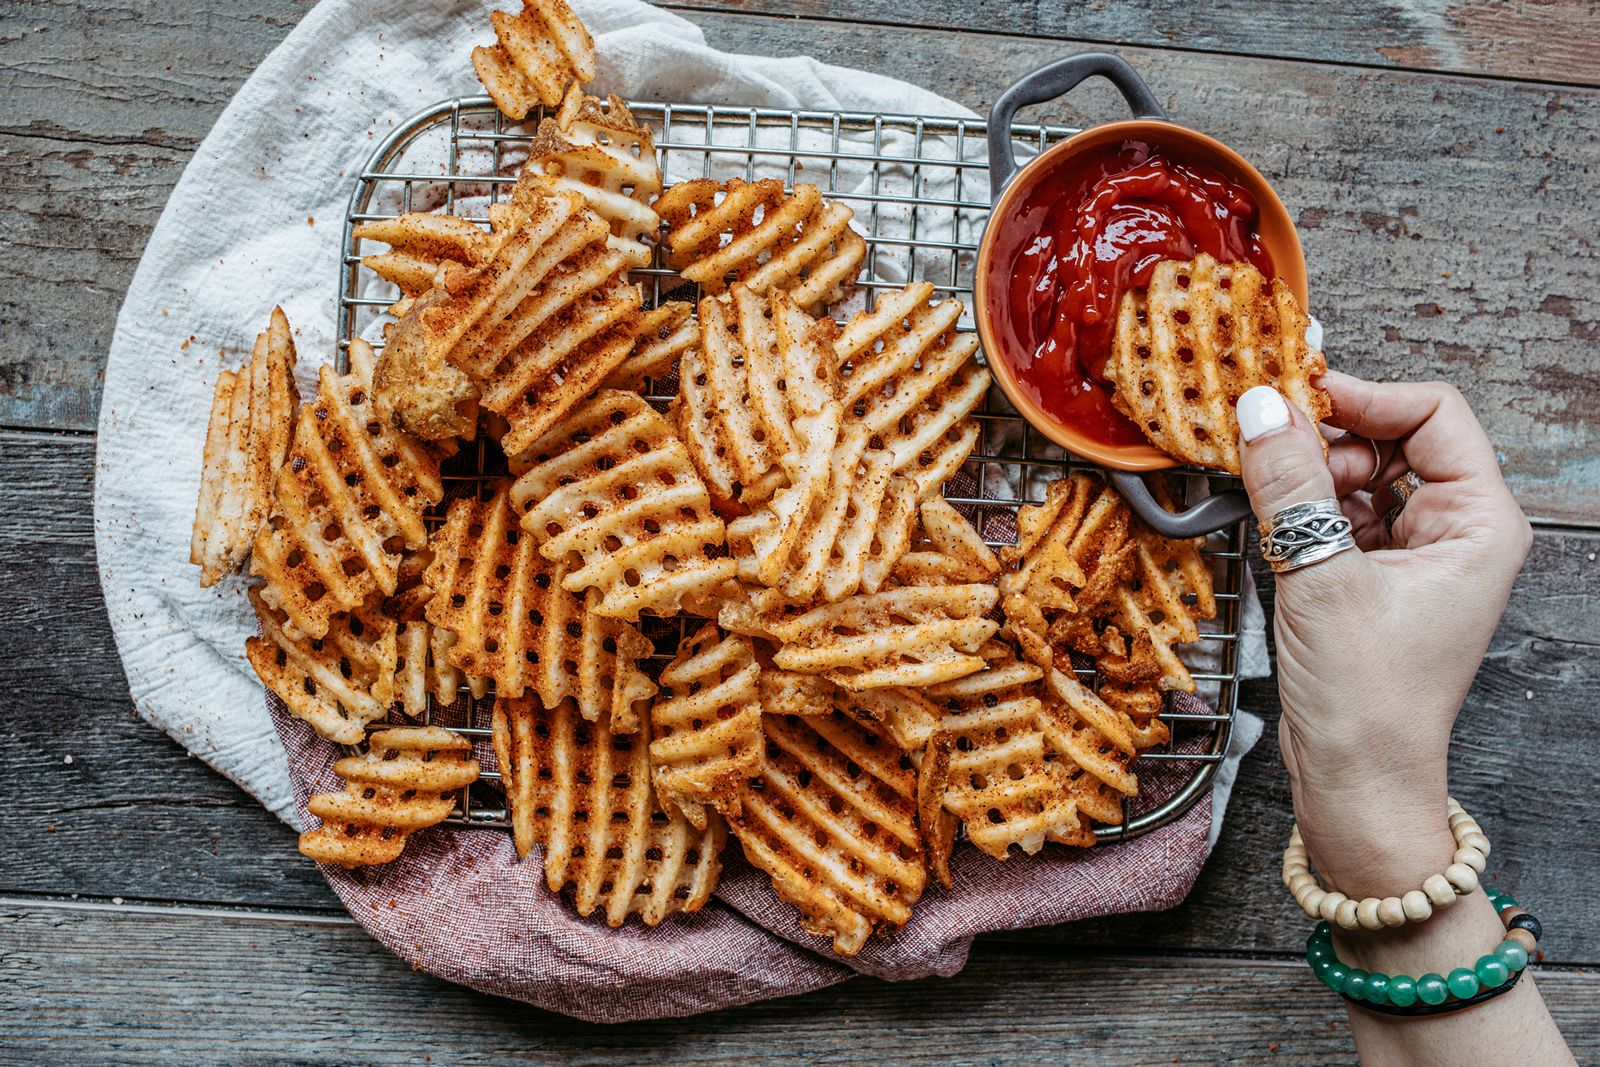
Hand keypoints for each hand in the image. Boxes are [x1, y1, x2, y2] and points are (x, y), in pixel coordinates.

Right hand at [1235, 371, 1531, 895]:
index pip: (1433, 414)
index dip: (1365, 397)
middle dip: (1326, 436)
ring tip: (1257, 482)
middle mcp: (1454, 530)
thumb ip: (1290, 484)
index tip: (1296, 396)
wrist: (1354, 780)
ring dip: (1304, 472)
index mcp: (1479, 523)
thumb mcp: (1321, 577)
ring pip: (1356, 474)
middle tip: (1261, 440)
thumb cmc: (1367, 699)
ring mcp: (1413, 553)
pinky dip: (1298, 506)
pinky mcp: (1370, 576)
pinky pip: (1334, 513)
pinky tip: (1263, 512)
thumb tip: (1262, 407)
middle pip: (1391, 439)